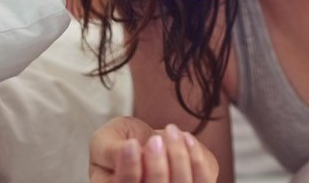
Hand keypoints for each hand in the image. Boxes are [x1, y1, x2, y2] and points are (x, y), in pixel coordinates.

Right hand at [90, 117, 217, 182]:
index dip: (129, 169)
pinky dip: (197, 158)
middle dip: (157, 167)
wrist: (146, 140)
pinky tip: (186, 138)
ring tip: (170, 131)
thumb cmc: (120, 142)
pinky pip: (203, 181)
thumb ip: (111, 150)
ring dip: (178, 158)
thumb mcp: (105, 141)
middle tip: (155, 140)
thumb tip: (128, 151)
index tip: (131, 144)